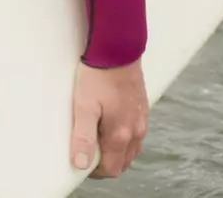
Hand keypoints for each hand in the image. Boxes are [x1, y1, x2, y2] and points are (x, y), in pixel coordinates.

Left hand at [71, 60, 147, 177]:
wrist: (117, 51)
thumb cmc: (97, 77)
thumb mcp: (84, 106)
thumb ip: (83, 137)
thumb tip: (81, 164)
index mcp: (121, 134)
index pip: (112, 168)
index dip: (95, 172)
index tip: (81, 165)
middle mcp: (136, 131)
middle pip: (123, 161)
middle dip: (106, 164)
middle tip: (87, 154)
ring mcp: (141, 120)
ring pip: (131, 148)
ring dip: (116, 152)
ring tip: (96, 141)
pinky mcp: (142, 108)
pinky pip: (135, 133)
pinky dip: (123, 138)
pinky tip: (110, 126)